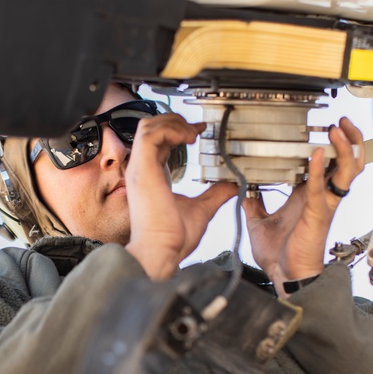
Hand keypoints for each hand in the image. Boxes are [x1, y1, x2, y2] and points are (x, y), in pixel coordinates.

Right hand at [125, 113, 236, 279]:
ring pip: (148, 126)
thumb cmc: (173, 238)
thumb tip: (231, 185)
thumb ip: (215, 194)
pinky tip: (189, 138)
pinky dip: (170, 130)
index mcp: (153, 177)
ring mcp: (141, 169)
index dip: (178, 131)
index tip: (199, 131)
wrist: (162, 252)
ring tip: (193, 133)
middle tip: (197, 128)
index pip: (159, 142)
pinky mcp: (143, 170)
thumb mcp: (202, 209)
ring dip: (173, 123)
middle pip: (150, 128)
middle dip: (174, 121)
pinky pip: (150, 135)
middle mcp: (144, 170)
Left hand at [242, 117, 364, 293]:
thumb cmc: (279, 255)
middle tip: (342, 123)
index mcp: (308, 196)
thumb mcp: (260, 221)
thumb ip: (254, 203)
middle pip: (347, 163)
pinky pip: (321, 188)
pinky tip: (316, 156)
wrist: (284, 275)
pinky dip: (319, 170)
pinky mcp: (317, 214)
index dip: (331, 146)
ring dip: (344, 149)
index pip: (327, 165)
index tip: (325, 129)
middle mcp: (320, 197)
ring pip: (346, 172)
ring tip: (338, 131)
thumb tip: (244, 191)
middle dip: (350, 140)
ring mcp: (323, 205)